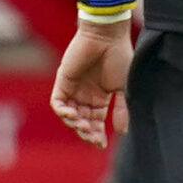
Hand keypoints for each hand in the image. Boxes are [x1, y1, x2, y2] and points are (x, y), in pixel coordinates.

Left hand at [51, 17, 132, 147]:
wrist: (106, 37)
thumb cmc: (119, 58)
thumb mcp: (124, 88)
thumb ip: (122, 109)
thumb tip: (123, 132)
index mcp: (101, 97)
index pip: (96, 120)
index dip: (97, 134)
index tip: (101, 145)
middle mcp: (86, 95)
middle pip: (82, 120)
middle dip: (87, 132)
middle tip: (92, 138)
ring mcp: (73, 89)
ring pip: (69, 115)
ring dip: (75, 123)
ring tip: (84, 125)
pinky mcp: (62, 82)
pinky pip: (58, 103)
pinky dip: (63, 111)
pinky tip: (72, 115)